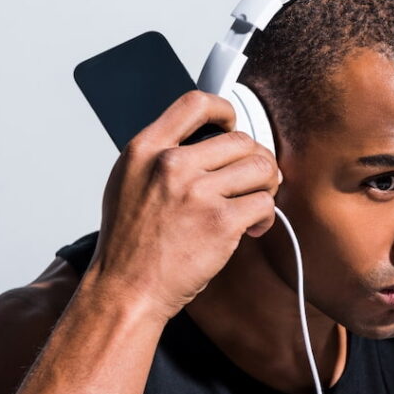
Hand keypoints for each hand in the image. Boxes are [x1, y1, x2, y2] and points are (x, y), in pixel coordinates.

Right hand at [88, 90, 281, 321]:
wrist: (127, 289)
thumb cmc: (129, 245)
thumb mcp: (128, 182)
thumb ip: (160, 156)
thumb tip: (201, 143)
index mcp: (146, 149)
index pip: (195, 104)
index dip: (225, 110)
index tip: (232, 126)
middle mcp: (171, 164)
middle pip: (241, 140)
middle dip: (255, 162)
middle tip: (252, 182)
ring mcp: (197, 192)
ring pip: (261, 168)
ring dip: (266, 187)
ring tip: (252, 206)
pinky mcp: (221, 222)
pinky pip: (264, 204)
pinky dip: (266, 217)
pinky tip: (251, 229)